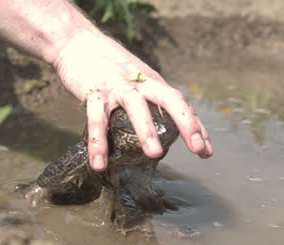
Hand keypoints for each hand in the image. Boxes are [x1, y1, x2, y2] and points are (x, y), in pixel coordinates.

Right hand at [53, 31, 211, 170]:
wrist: (77, 41)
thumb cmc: (110, 65)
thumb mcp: (136, 77)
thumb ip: (150, 98)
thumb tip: (166, 125)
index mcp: (152, 81)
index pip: (180, 103)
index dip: (195, 126)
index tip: (206, 151)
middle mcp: (140, 82)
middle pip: (170, 99)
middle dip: (187, 124)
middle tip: (197, 148)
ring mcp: (117, 86)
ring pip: (135, 106)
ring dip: (146, 130)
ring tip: (154, 154)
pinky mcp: (93, 91)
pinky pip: (96, 118)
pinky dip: (98, 142)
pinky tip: (100, 163)